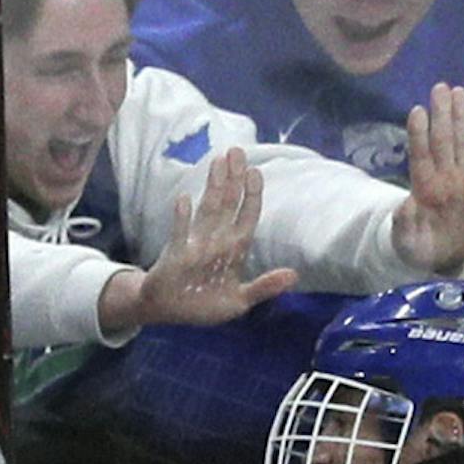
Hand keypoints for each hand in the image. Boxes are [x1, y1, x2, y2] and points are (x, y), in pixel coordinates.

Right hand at [102, 147, 296, 334]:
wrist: (168, 312)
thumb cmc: (204, 304)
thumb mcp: (238, 301)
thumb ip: (264, 287)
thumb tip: (294, 276)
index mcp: (234, 249)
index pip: (247, 216)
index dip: (252, 195)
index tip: (255, 172)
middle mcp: (216, 241)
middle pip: (227, 204)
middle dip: (233, 179)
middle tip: (236, 151)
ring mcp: (195, 245)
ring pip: (207, 211)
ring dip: (213, 187)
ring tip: (217, 162)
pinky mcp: (175, 256)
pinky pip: (180, 235)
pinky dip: (182, 218)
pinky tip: (184, 199)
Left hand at [392, 82, 463, 269]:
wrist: (446, 261)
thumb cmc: (422, 250)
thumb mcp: (409, 244)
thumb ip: (405, 226)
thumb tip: (402, 206)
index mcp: (426, 190)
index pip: (421, 156)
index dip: (419, 135)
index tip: (417, 111)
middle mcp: (445, 179)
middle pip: (442, 141)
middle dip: (441, 114)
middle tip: (440, 87)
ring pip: (462, 142)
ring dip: (461, 117)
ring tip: (459, 90)